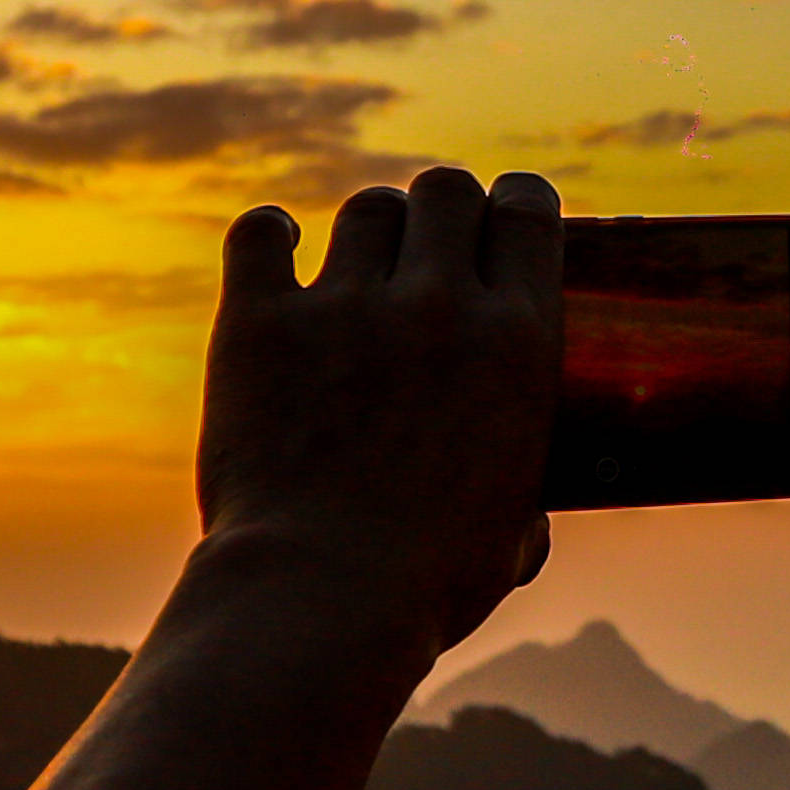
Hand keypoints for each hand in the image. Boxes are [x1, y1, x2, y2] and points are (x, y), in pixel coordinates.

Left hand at [194, 167, 564, 668]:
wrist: (321, 600)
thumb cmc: (428, 587)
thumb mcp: (512, 538)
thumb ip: (523, 497)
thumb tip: (527, 520)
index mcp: (518, 341)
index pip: (527, 209)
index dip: (514, 204)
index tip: (499, 223)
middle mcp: (439, 304)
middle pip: (445, 188)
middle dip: (438, 212)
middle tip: (423, 254)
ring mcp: (347, 308)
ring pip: (366, 208)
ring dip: (367, 233)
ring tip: (356, 273)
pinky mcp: (262, 323)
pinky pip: (262, 232)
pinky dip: (271, 236)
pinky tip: (278, 251)